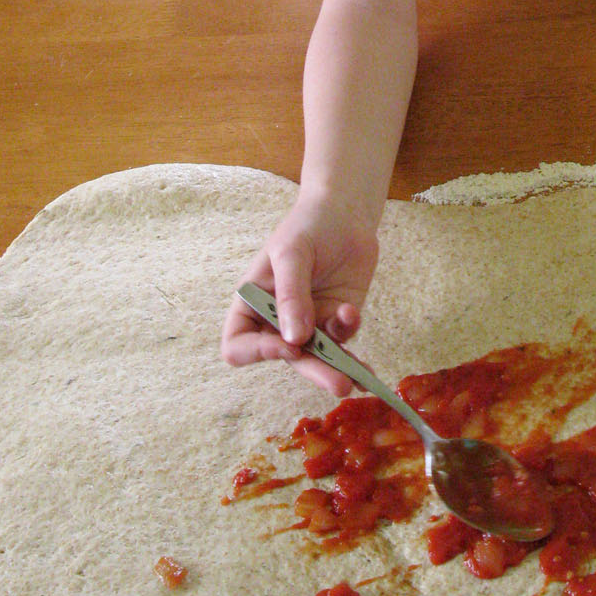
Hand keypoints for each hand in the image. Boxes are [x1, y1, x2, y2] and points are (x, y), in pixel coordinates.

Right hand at [221, 197, 378, 396]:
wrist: (345, 212)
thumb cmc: (307, 225)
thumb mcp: (292, 253)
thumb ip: (291, 295)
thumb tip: (295, 340)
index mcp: (253, 304)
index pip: (238, 345)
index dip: (258, 353)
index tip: (288, 345)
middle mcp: (278, 320)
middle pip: (287, 358)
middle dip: (314, 371)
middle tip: (338, 383)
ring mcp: (309, 322)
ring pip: (318, 356)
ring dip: (337, 367)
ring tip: (357, 378)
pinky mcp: (336, 318)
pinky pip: (343, 338)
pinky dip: (350, 332)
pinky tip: (353, 313)